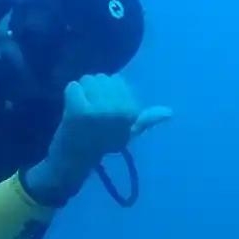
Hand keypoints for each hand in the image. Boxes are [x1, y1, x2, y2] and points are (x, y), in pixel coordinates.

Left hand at [22, 75, 171, 206]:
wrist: (75, 161)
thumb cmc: (103, 145)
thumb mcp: (129, 132)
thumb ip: (147, 120)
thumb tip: (169, 112)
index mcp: (132, 112)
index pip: (117, 80)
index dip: (108, 93)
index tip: (105, 113)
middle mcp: (119, 109)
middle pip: (102, 78)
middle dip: (94, 92)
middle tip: (92, 113)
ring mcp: (98, 110)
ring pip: (87, 80)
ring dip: (82, 93)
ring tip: (82, 112)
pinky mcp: (79, 110)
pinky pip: (72, 86)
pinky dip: (69, 96)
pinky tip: (72, 111)